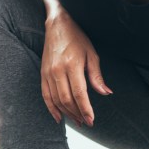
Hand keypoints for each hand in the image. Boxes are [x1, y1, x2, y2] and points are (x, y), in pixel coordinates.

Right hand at [40, 9, 110, 126]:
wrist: (56, 26)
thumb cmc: (77, 38)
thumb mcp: (91, 54)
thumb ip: (97, 76)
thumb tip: (106, 93)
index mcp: (72, 65)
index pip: (79, 93)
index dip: (86, 109)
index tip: (91, 120)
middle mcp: (58, 71)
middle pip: (67, 99)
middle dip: (77, 114)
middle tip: (86, 122)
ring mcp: (48, 73)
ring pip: (56, 100)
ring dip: (67, 113)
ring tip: (77, 120)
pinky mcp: (42, 74)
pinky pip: (46, 96)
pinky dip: (52, 108)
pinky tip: (59, 117)